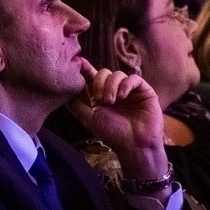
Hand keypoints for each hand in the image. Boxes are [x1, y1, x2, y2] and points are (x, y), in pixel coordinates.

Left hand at [69, 60, 167, 180]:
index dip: (86, 69)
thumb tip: (64, 91)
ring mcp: (130, 90)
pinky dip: (126, 84)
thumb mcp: (89, 119)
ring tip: (110, 101)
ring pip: (118, 74)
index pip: (93, 77)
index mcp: (102, 95)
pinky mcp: (144, 91)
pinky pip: (134, 78)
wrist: (135, 145)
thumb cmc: (113, 134)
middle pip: (104, 73)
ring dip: (111, 86)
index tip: (79, 63)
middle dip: (99, 83)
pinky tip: (122, 96)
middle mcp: (115, 91)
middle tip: (99, 100)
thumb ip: (76, 105)